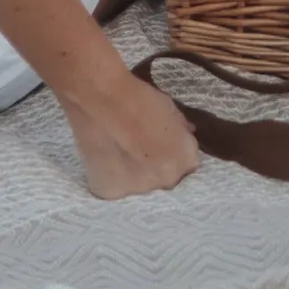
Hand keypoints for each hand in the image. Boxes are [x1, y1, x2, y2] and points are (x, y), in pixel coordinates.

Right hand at [61, 58, 201, 199]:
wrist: (102, 98)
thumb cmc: (140, 96)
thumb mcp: (170, 108)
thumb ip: (180, 129)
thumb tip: (185, 134)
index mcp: (185, 160)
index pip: (186, 165)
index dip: (173, 154)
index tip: (162, 145)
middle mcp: (167, 181)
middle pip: (164, 178)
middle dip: (156, 166)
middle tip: (140, 150)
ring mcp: (138, 190)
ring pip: (139, 186)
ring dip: (134, 174)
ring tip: (119, 153)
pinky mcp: (111, 192)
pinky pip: (115, 187)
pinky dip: (111, 176)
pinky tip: (105, 159)